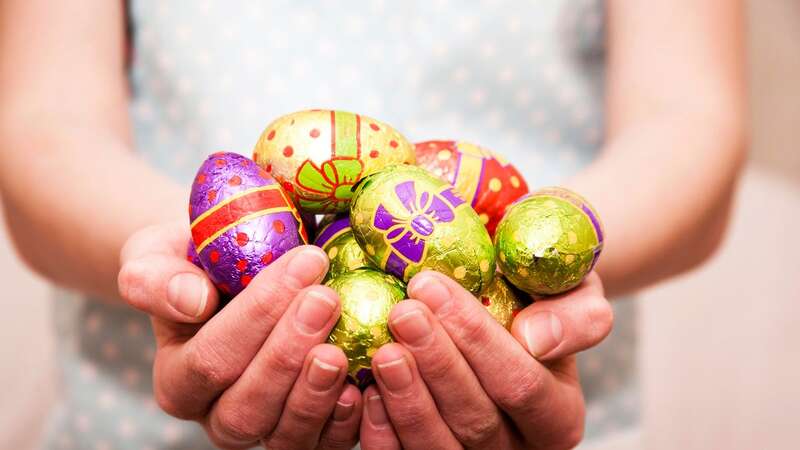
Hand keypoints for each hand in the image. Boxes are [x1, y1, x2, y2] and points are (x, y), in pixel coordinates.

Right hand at [117, 221, 361, 448]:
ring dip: (314, 393)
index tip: (305, 262)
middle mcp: (216, 415)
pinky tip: (361, 385)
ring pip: (283, 435)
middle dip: (288, 353)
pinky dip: (344, 422)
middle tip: (325, 299)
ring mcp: (264, 429)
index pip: (210, 359)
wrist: (234, 276)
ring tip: (340, 347)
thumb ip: (157, 279)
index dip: (257, 315)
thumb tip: (192, 301)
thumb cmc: (197, 264)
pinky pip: (323, 444)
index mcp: (178, 379)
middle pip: (246, 407)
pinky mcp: (306, 432)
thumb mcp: (159, 256)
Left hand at [360, 271, 611, 449]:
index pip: (520, 383)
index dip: (476, 338)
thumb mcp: (575, 293)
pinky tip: (366, 391)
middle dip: (435, 363)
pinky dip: (382, 433)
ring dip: (407, 399)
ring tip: (384, 350)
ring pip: (439, 447)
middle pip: (476, 418)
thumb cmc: (541, 299)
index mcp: (559, 414)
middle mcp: (519, 449)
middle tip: (402, 314)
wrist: (513, 314)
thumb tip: (536, 339)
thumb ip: (575, 316)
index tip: (430, 287)